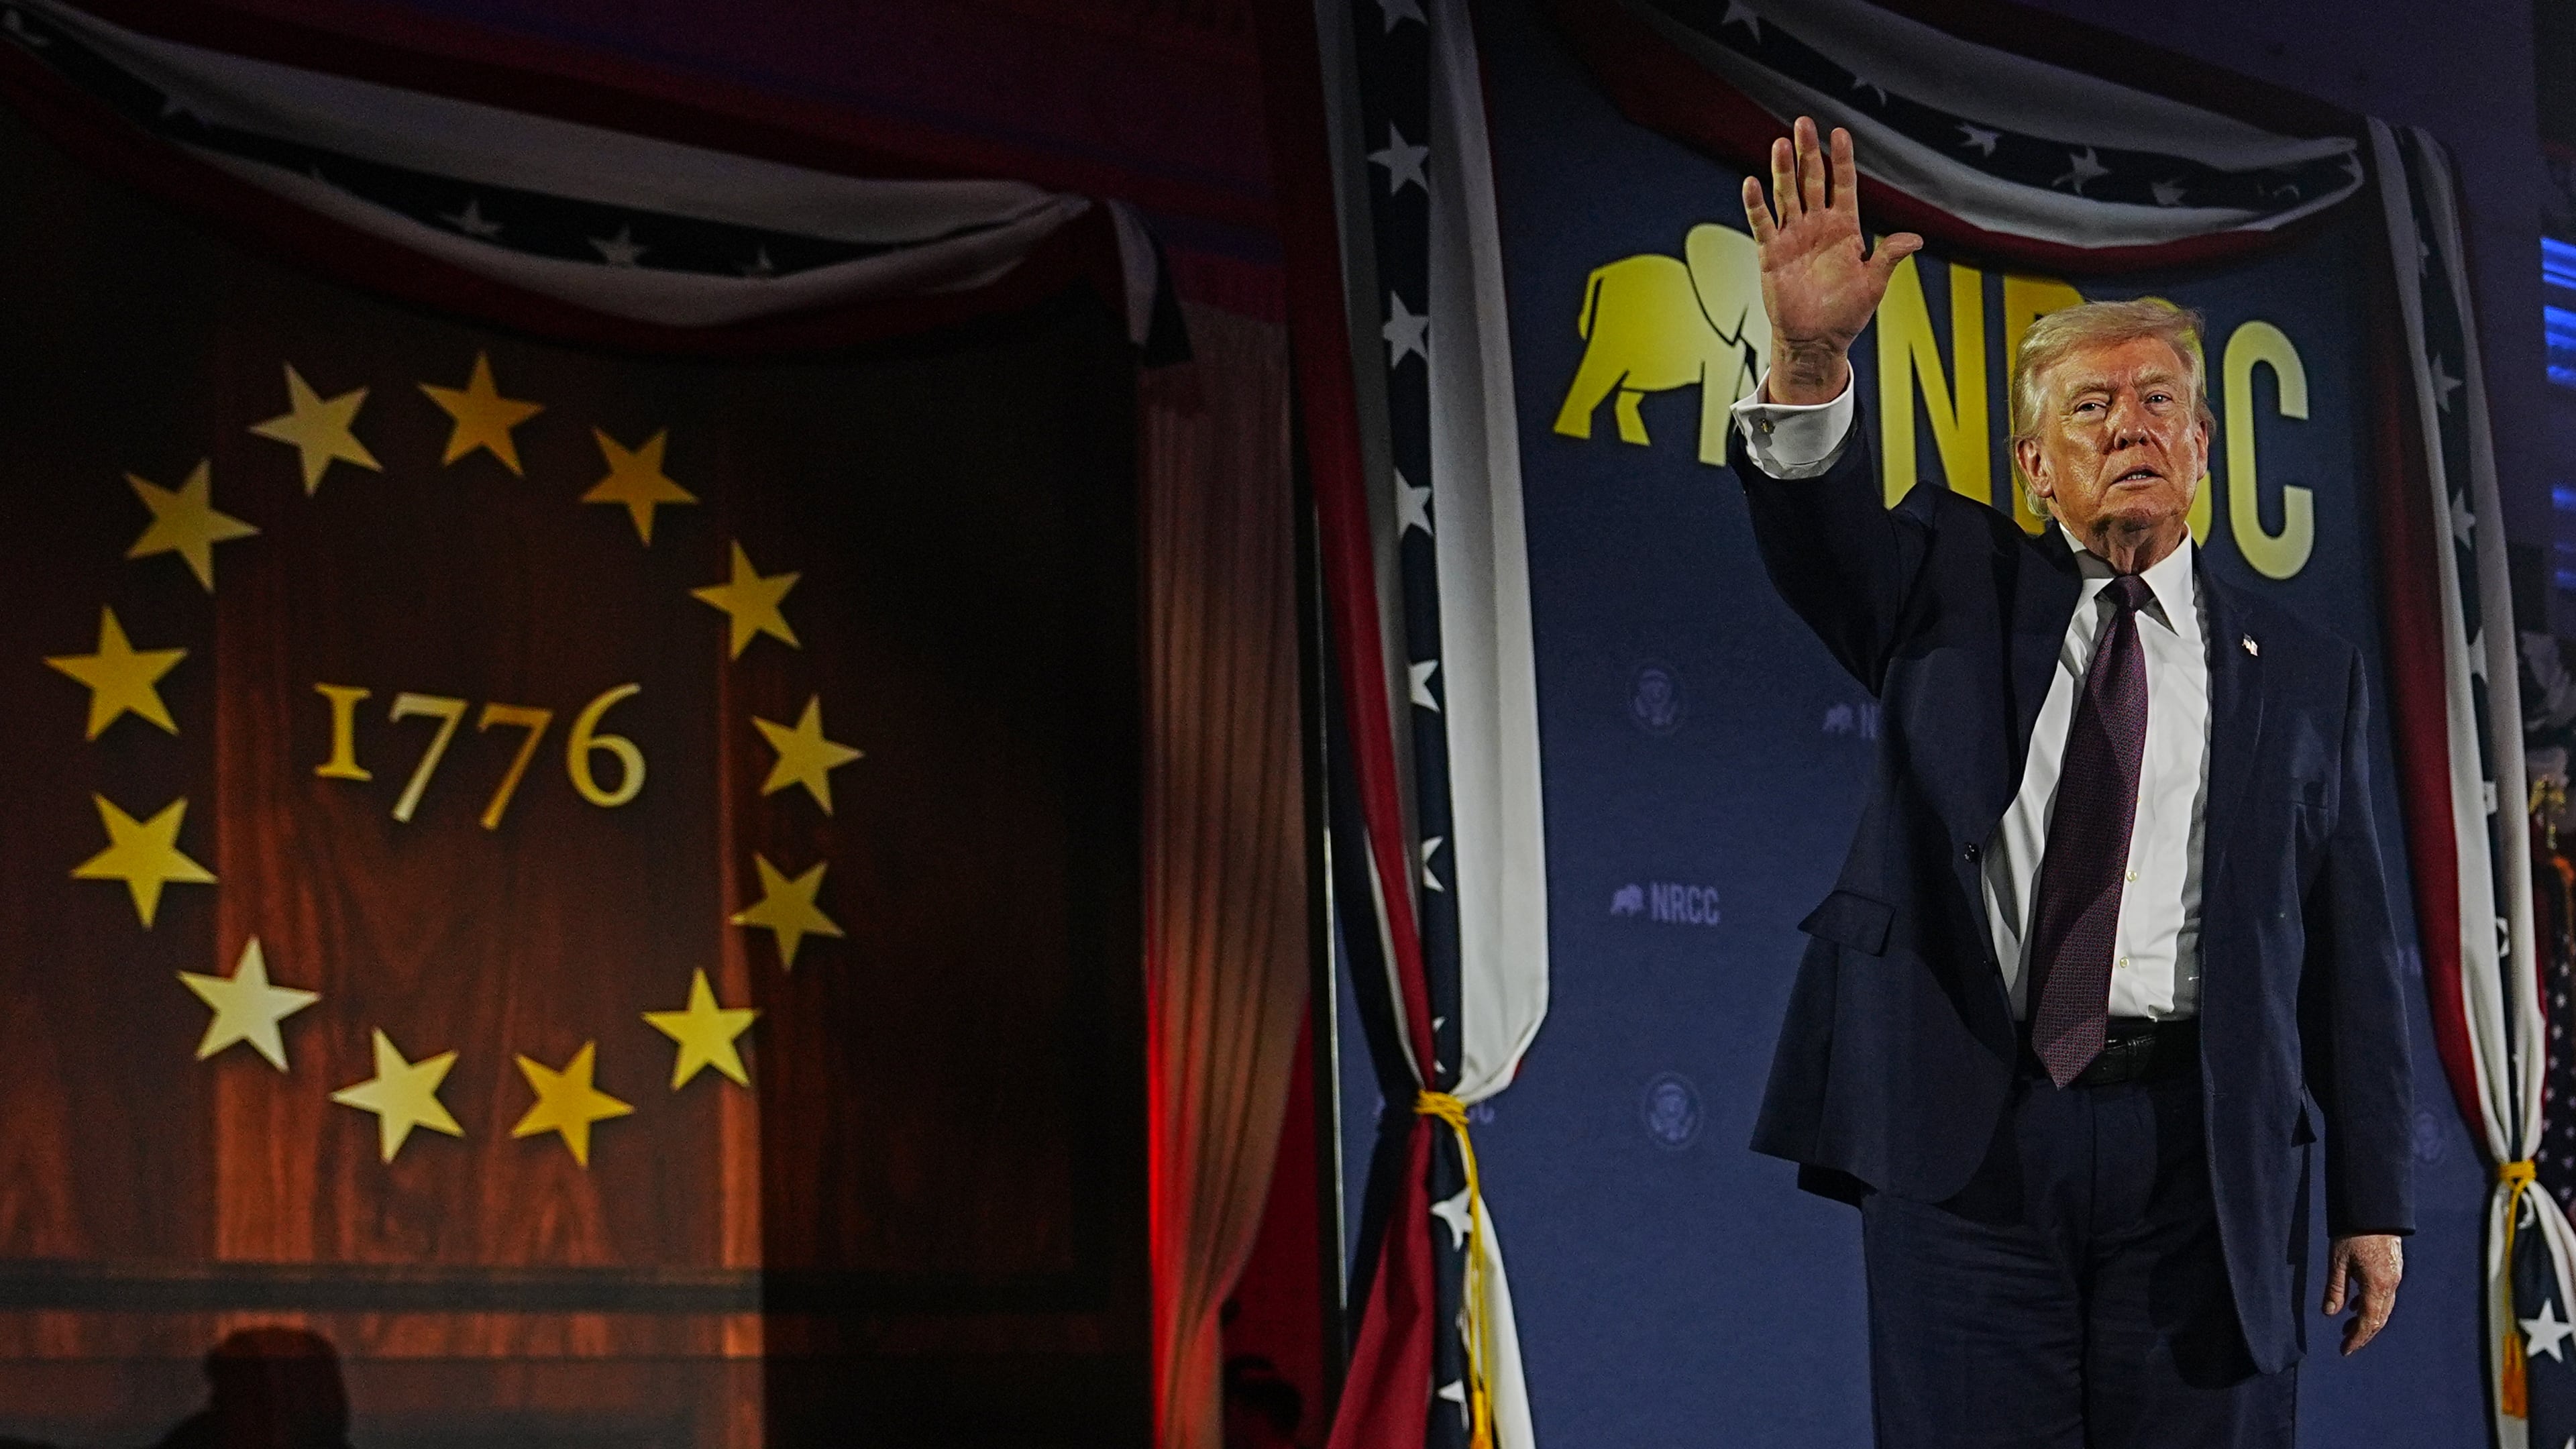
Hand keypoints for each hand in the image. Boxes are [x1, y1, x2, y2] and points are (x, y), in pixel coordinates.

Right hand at [1738, 117, 1921, 404]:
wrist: (1816, 340)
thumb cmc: (1847, 314)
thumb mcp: (1873, 284)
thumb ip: (1889, 257)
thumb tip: (1915, 239)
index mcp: (1845, 228)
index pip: (1843, 184)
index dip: (1841, 159)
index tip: (1839, 133)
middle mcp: (1817, 226)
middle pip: (1811, 180)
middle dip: (1807, 152)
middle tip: (1803, 123)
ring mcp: (1793, 237)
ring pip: (1787, 195)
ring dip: (1783, 170)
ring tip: (1780, 143)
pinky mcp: (1771, 253)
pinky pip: (1762, 224)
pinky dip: (1756, 205)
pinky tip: (1752, 183)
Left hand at [2323, 1233, 2402, 1353]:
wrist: (2374, 1211)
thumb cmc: (2353, 1234)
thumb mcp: (2337, 1262)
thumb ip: (2335, 1289)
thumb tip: (2329, 1314)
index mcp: (2377, 1286)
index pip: (2369, 1322)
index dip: (2357, 1338)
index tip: (2345, 1350)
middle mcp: (2391, 1285)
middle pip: (2379, 1318)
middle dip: (2363, 1334)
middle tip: (2346, 1344)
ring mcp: (2395, 1277)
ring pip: (2383, 1308)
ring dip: (2367, 1320)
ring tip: (2348, 1328)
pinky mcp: (2393, 1269)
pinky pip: (2384, 1295)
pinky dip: (2371, 1305)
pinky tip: (2356, 1306)